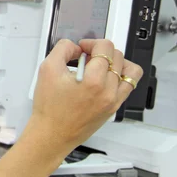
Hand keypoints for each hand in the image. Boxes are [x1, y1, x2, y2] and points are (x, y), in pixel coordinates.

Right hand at [27, 39, 143, 151]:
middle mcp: (108, 91)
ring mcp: (114, 100)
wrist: (52, 134)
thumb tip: (75, 47)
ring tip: (100, 66)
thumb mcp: (47, 69)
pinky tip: (104, 77)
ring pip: (129, 70)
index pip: (105, 47)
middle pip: (117, 56)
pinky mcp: (114, 107)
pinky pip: (128, 86)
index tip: (82, 47)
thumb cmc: (49, 108)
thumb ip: (62, 49)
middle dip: (101, 51)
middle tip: (86, 57)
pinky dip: (120, 76)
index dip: (92, 42)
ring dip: (115, 62)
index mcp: (93, 80)